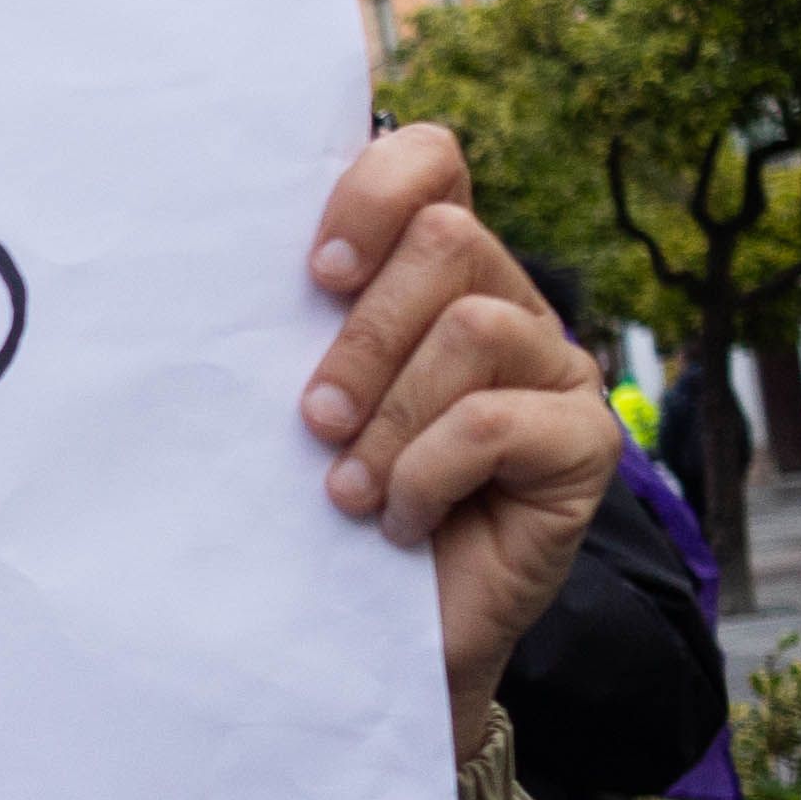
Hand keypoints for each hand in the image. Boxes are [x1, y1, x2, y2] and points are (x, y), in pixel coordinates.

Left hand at [301, 125, 620, 759]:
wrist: (376, 640)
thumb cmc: (323, 509)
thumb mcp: (298, 401)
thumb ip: (291, 323)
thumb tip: (213, 260)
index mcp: (431, 273)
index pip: (432, 159)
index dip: (375, 191)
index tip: (313, 274)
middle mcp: (505, 302)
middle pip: (447, 240)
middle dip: (363, 336)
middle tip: (315, 420)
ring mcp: (555, 369)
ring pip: (474, 327)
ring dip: (392, 416)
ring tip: (352, 488)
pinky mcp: (587, 442)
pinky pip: (499, 421)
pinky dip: (430, 473)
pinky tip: (403, 520)